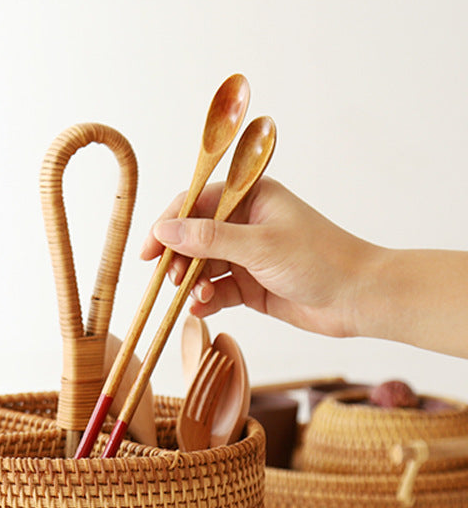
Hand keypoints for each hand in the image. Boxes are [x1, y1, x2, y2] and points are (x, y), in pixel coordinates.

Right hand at [140, 177, 381, 338]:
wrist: (358, 299)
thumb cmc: (320, 260)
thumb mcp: (259, 246)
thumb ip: (209, 239)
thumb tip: (164, 230)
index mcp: (250, 197)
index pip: (195, 203)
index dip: (168, 225)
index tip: (149, 251)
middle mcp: (245, 223)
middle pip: (194, 237)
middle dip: (179, 260)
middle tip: (172, 281)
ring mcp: (247, 255)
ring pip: (203, 266)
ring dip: (193, 283)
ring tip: (197, 297)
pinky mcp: (250, 285)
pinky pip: (216, 290)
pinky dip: (206, 300)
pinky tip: (202, 310)